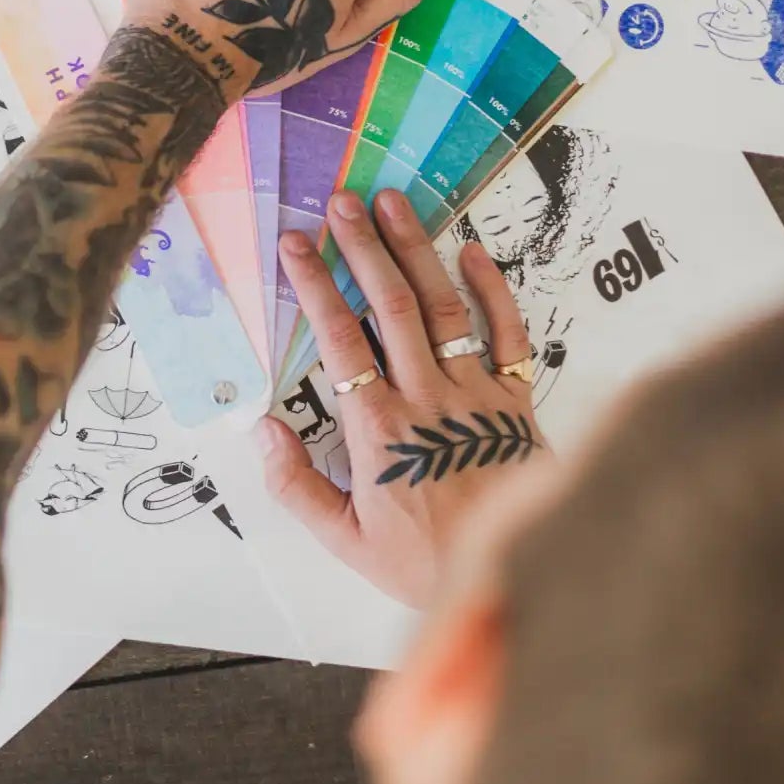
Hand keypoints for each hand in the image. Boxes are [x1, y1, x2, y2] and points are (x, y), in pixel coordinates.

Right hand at [261, 189, 546, 607]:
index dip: (315, 285)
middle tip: (341, 202)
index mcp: (379, 429)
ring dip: (416, 252)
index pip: (339, 340)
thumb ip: (296, 484)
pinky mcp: (518, 402)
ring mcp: (477, 395)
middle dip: (363, 248)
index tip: (295, 244)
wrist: (520, 581)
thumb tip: (263, 428)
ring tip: (393, 204)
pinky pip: (508, 335)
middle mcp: (427, 399)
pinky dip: (492, 290)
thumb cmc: (425, 563)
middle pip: (392, 307)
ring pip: (443, 309)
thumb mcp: (345, 540)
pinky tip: (472, 251)